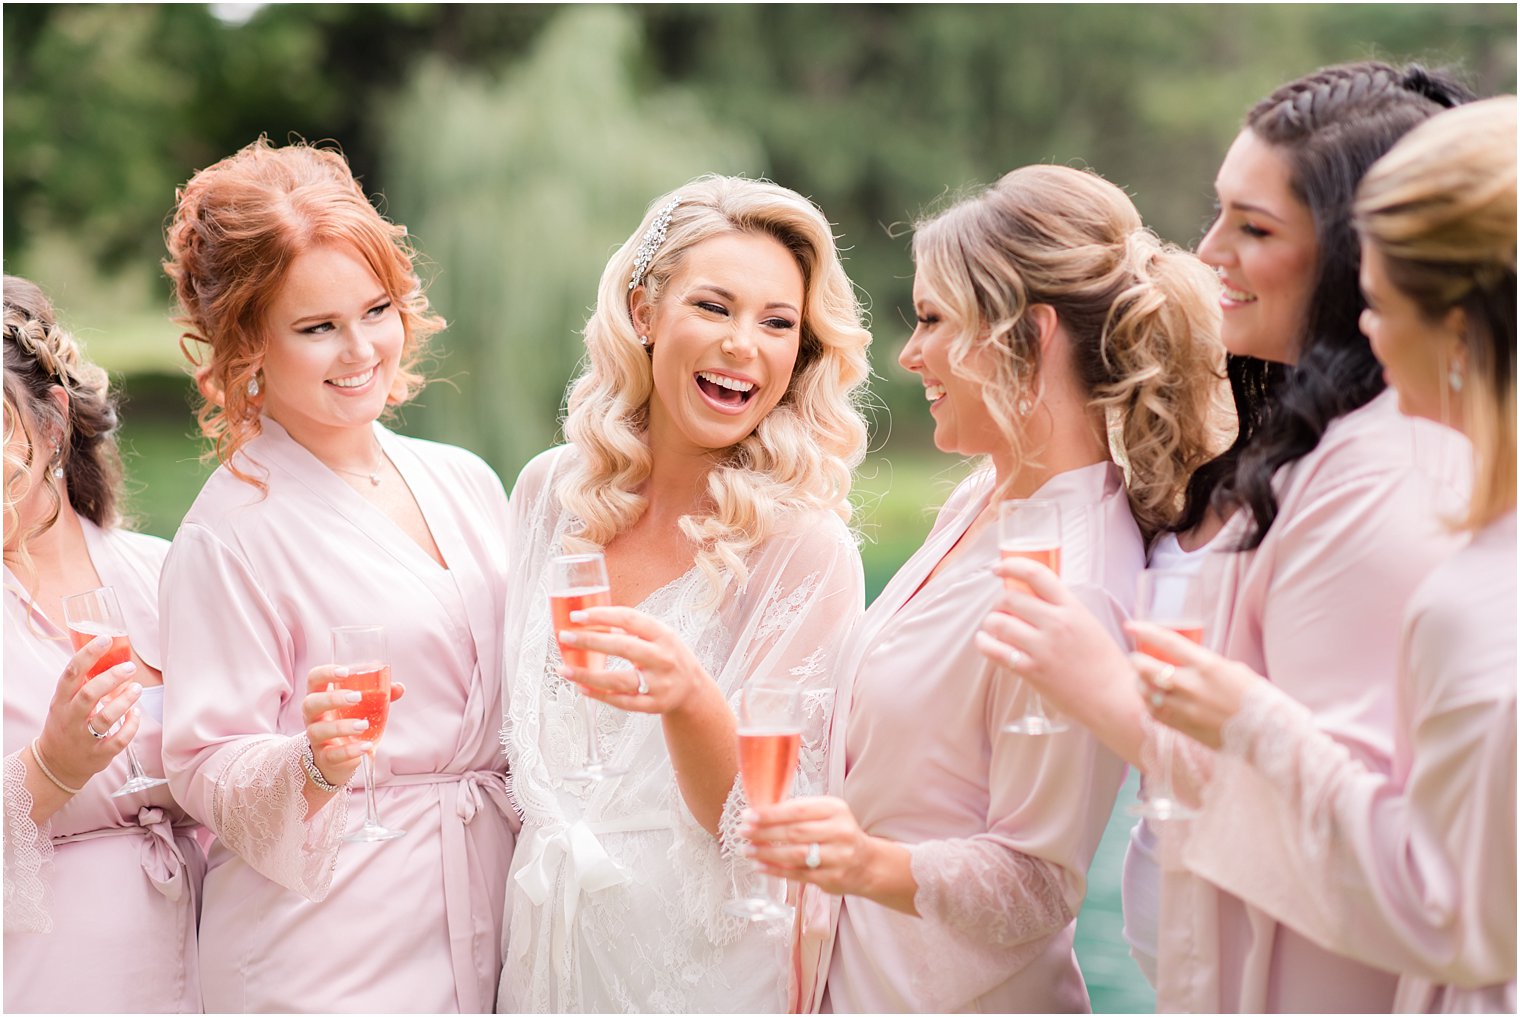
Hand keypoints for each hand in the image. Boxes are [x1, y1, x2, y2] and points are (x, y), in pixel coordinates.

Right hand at [35, 634, 142, 789]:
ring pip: (105, 718)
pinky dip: (131, 726)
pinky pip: (118, 740)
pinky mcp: (98, 754)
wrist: (56, 763)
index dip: (87, 655)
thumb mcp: (66, 703)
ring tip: (137, 689)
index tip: (105, 640)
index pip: (71, 673)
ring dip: (124, 701)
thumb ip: (84, 684)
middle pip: (89, 694)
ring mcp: (83, 737)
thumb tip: (112, 658)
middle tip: (129, 668)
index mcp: (61, 701)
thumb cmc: (66, 724)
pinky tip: (135, 714)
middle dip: (112, 678)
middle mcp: (70, 718)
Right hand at [299, 666, 404, 787]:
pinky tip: (366, 746)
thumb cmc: (347, 723)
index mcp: (320, 697)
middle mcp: (313, 717)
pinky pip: (332, 754)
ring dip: (342, 726)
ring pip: (318, 730)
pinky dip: (349, 751)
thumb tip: (399, 687)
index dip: (325, 672)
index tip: (345, 672)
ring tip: (364, 725)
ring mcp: (316, 738)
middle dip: (332, 698)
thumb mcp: (361, 707)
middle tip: (357, 697)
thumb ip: (378, 696)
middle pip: (310, 703)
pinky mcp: (324, 758)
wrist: (335, 759)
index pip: (314, 678)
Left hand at [557, 606, 709, 716]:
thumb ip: (632, 627)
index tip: (577, 616)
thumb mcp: (659, 636)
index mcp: (664, 635)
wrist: (693, 690)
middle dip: (591, 641)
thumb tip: (593, 619)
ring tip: (564, 669)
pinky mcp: (652, 705)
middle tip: (566, 637)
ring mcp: (659, 684)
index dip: (602, 615)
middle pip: (623, 647)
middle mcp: (663, 658)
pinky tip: (581, 688)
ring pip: (619, 680)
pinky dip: (599, 695)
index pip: (630, 619)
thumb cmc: (668, 656)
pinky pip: (621, 702)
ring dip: (588, 675)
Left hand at [741, 796, 875, 896]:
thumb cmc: (837, 833)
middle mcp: (839, 832)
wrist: (867, 863)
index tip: (748, 816)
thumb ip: (799, 811)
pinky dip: (776, 870)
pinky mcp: (832, 878)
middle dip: (764, 832)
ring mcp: (838, 857)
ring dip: (767, 853)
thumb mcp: (826, 814)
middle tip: (743, 832)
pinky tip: (760, 865)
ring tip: (747, 850)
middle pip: (795, 832)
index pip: (797, 810)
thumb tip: (760, 812)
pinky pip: (798, 874)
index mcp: (835, 809)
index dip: (770, 814)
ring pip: (795, 855)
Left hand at [975, 556, 1132, 723]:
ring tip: (993, 627)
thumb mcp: (1089, 624)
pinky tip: (985, 641)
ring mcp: (1043, 648)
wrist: (1114, 698)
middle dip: (999, 602)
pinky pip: (995, 650)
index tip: (998, 568)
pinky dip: (984, 642)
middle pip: (1010, 598)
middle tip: (1000, 609)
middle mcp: (1056, 624)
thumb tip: (1033, 597)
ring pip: (998, 622)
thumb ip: (1063, 610)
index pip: (1036, 574)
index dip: (1011, 565)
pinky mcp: (1032, 671)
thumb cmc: (1104, 662)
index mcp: (1073, 608)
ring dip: (990, 622)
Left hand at [1128, 621, 1261, 750]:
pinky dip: (1148, 703)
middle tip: (1135, 658)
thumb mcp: (1234, 670)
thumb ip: (1207, 665)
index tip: (1130, 626)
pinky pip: (1156, 713)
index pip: (1169, 642)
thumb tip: (1186, 662)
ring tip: (1140, 679)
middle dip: (1137, 661)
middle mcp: (1195, 686)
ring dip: (1140, 683)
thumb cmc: (1256, 698)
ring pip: (1148, 693)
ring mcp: (1188, 709)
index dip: (1145, 631)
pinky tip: (1149, 699)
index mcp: (1209, 666)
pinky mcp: (1186, 728)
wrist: (1270, 735)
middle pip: (1149, 669)